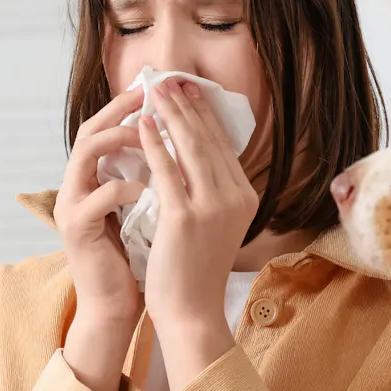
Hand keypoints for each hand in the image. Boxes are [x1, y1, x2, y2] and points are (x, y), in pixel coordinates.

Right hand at [56, 87, 147, 390]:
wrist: (118, 305)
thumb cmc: (140, 258)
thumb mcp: (152, 210)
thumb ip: (158, 178)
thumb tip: (192, 146)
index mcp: (94, 180)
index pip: (108, 129)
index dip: (132, 108)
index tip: (163, 91)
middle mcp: (76, 187)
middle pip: (89, 131)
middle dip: (121, 110)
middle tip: (151, 94)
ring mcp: (72, 206)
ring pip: (86, 154)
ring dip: (121, 139)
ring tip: (150, 134)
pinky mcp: (76, 229)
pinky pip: (101, 195)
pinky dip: (130, 186)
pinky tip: (156, 188)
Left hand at [139, 77, 258, 390]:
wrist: (191, 312)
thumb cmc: (195, 271)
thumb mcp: (214, 225)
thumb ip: (210, 191)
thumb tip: (194, 155)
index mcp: (246, 198)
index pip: (223, 146)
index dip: (204, 114)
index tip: (188, 90)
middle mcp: (235, 198)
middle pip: (209, 140)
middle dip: (188, 105)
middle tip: (170, 78)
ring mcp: (212, 207)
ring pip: (190, 148)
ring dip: (172, 114)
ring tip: (156, 90)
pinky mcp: (185, 216)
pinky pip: (167, 170)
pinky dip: (155, 143)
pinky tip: (144, 124)